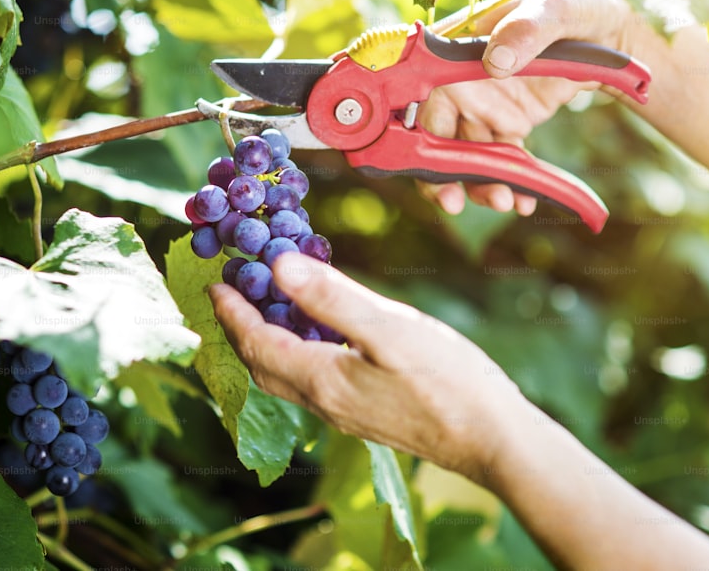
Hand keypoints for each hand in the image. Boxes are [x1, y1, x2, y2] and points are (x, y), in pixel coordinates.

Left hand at [208, 252, 523, 480]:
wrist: (493, 441)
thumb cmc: (449, 383)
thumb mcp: (390, 329)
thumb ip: (332, 298)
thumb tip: (278, 266)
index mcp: (322, 381)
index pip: (257, 344)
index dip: (232, 313)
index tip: (215, 283)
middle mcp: (325, 403)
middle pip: (263, 365)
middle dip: (241, 329)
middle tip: (234, 292)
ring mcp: (345, 413)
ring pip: (286, 376)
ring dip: (268, 342)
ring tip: (270, 305)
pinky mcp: (365, 414)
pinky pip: (312, 381)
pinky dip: (299, 352)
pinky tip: (321, 332)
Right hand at [417, 0, 635, 214]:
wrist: (614, 30)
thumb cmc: (577, 5)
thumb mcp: (555, 8)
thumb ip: (526, 28)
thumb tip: (493, 62)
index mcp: (455, 51)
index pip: (421, 99)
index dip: (418, 136)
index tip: (430, 168)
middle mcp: (461, 84)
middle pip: (437, 136)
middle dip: (444, 174)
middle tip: (455, 203)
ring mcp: (484, 107)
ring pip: (469, 156)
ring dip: (481, 184)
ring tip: (506, 202)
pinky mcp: (509, 124)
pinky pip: (504, 160)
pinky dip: (513, 183)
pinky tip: (527, 200)